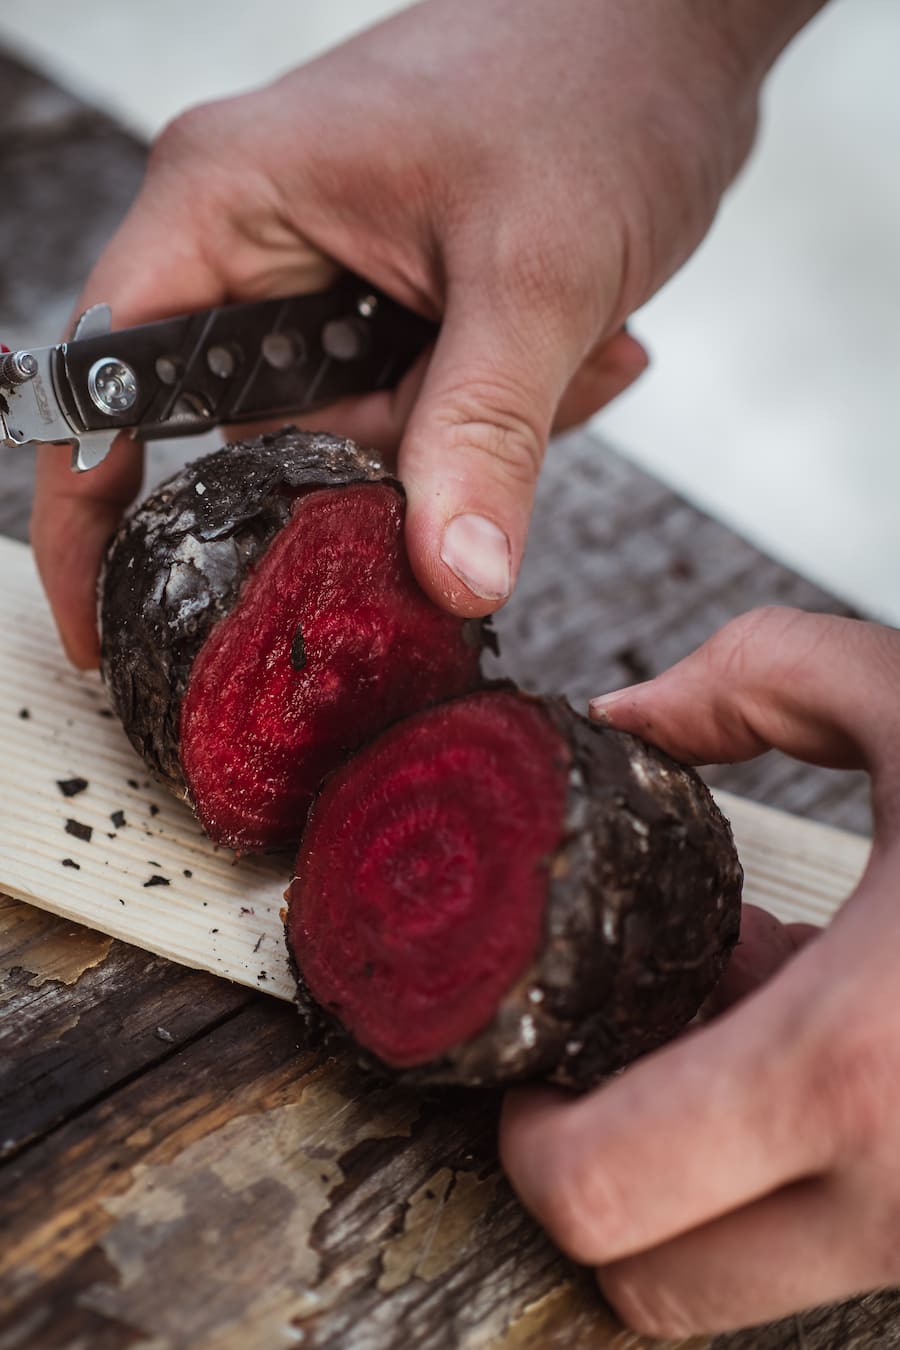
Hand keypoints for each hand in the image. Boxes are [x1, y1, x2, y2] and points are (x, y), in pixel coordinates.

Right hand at [30, 0, 822, 666]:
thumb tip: (452, 579)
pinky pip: (418, 409)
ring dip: (467, 428)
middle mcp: (259, 242)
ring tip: (566, 352)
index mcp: (228, 203)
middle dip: (386, 462)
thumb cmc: (590, 74)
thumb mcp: (535, 273)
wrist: (676, 22)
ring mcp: (329, 274)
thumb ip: (484, 437)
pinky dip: (499, 407)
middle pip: (260, 437)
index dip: (92, 512)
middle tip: (488, 406)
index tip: (108, 628)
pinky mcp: (393, 299)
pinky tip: (581, 346)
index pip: (105, 384)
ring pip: (358, 434)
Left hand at [501, 607, 899, 1335]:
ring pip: (758, 1282)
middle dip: (606, 1186)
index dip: (533, 1143)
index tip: (530, 1076)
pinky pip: (853, 1246)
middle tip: (610, 1065)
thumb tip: (637, 717)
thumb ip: (757, 683)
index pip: (604, 1196)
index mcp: (859, 1066)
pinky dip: (806, 1175)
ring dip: (711, 1179)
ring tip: (738, 1028)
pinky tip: (837, 1041)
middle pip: (661, 1292)